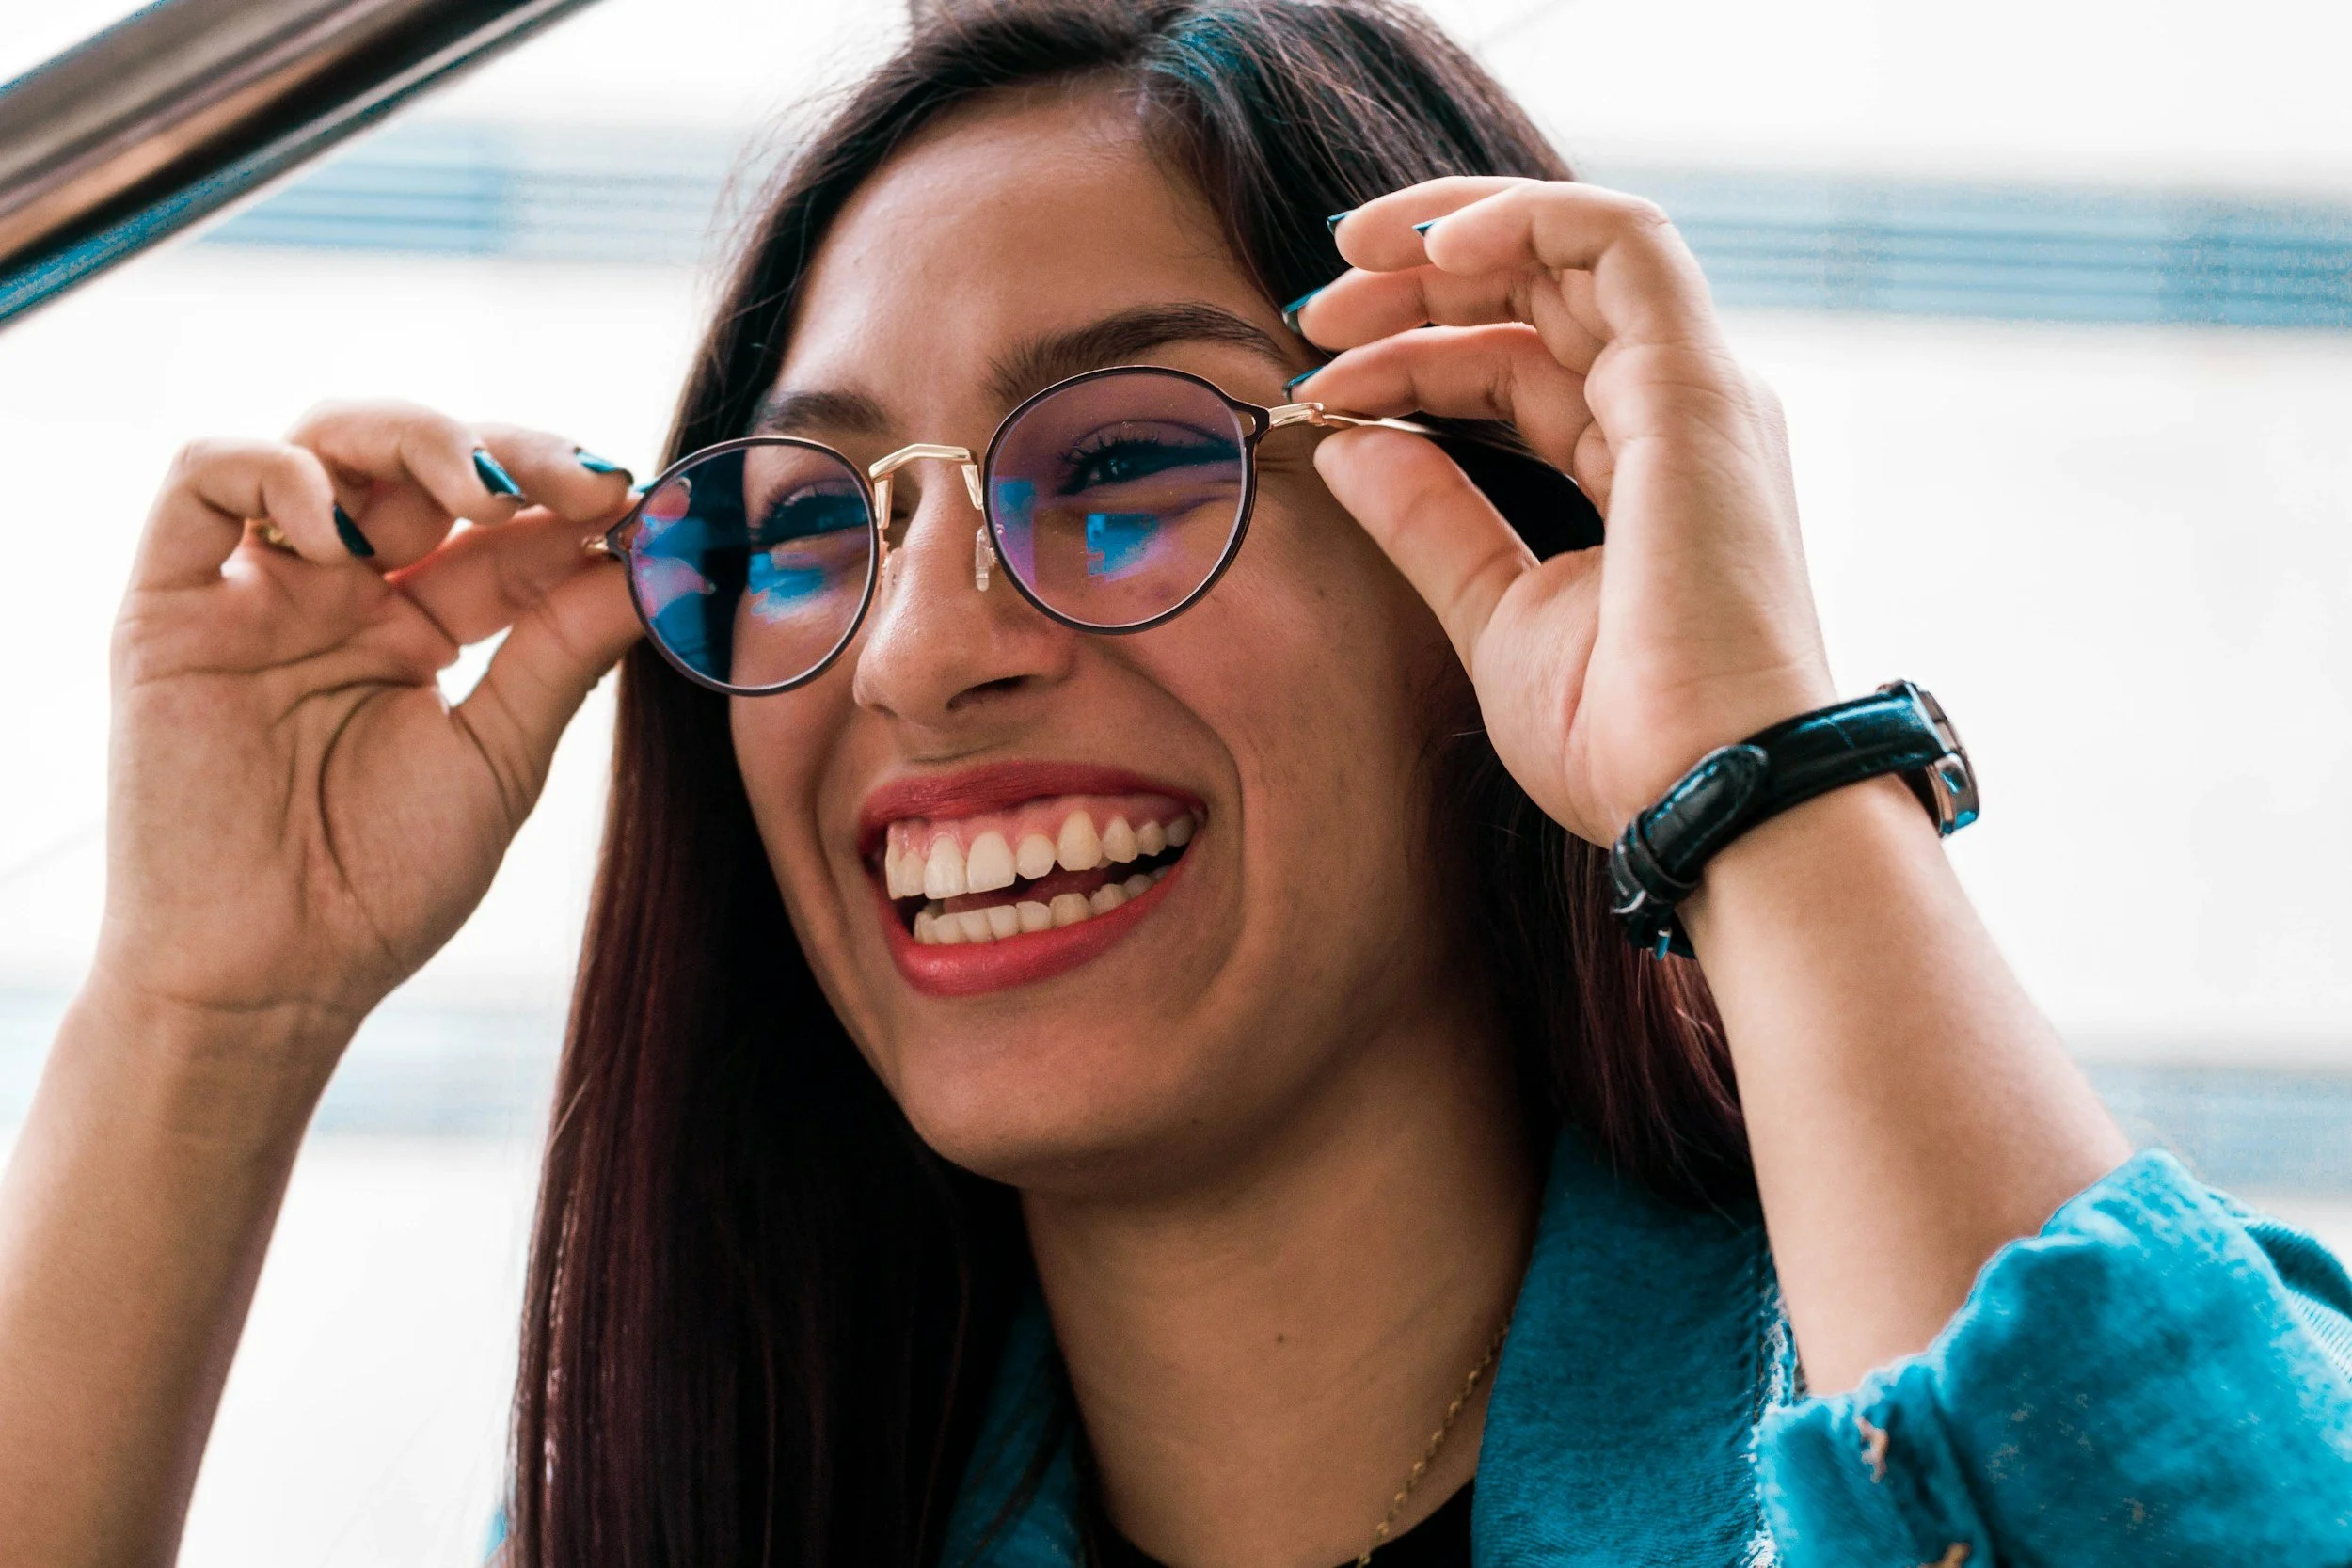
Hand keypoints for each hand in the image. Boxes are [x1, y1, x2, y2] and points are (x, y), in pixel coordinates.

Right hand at [97, 401, 639, 1055]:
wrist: (270, 982)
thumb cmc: (382, 887)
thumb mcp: (500, 758)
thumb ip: (564, 652)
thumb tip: (653, 560)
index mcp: (425, 627)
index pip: (504, 527)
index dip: (570, 502)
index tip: (644, 502)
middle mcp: (343, 592)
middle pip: (420, 462)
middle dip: (507, 452)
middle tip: (579, 482)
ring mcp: (259, 590)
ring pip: (322, 442)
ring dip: (411, 443)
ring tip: (479, 495)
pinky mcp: (171, 603)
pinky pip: (202, 480)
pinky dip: (278, 471)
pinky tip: (348, 529)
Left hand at [1294, 178, 1834, 845]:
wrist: (1706, 795)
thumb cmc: (1623, 738)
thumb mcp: (1493, 613)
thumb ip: (1429, 519)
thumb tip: (1345, 441)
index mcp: (1637, 468)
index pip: (1512, 366)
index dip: (1407, 359)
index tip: (1313, 389)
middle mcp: (1675, 415)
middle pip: (1538, 296)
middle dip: (1415, 284)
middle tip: (1311, 311)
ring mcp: (1694, 395)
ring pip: (1574, 250)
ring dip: (1453, 238)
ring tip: (1347, 258)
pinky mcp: (1696, 389)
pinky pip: (1622, 240)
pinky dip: (1526, 215)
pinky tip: (1428, 243)